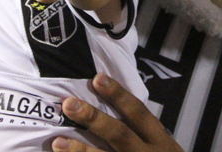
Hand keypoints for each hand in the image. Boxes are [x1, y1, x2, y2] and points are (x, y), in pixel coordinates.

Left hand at [51, 74, 182, 151]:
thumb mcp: (163, 149)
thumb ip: (143, 134)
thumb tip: (109, 109)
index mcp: (160, 142)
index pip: (138, 113)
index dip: (118, 95)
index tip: (97, 78)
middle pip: (119, 134)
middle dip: (93, 119)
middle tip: (68, 103)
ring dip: (81, 151)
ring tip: (58, 142)